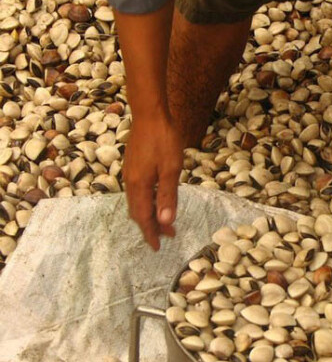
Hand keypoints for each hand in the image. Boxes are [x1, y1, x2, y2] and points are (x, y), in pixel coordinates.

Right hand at [123, 114, 182, 250]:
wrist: (150, 115)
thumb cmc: (163, 140)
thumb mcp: (171, 169)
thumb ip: (168, 196)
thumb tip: (165, 221)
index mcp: (139, 185)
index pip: (144, 217)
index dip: (151, 233)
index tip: (157, 247)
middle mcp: (130, 182)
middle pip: (138, 212)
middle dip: (151, 226)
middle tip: (167, 236)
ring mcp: (130, 174)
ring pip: (137, 202)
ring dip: (150, 214)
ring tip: (166, 221)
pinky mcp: (133, 166)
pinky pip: (138, 192)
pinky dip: (147, 202)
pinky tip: (157, 200)